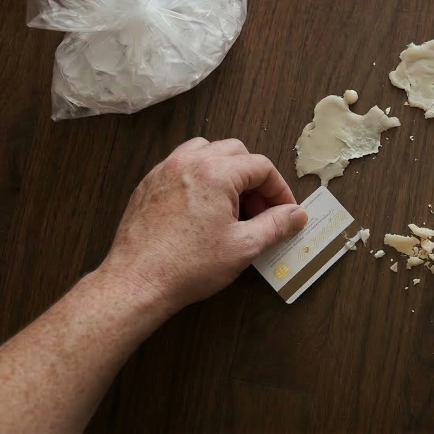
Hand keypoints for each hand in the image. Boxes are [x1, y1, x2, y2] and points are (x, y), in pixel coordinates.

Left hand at [101, 138, 307, 311]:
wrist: (137, 282)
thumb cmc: (186, 266)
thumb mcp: (243, 247)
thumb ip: (275, 225)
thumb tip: (296, 215)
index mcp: (215, 173)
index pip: (261, 167)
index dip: (279, 190)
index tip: (284, 212)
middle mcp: (189, 162)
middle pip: (236, 152)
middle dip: (254, 178)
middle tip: (259, 211)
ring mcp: (165, 170)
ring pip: (206, 151)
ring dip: (226, 171)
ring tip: (231, 205)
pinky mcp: (149, 184)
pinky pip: (182, 165)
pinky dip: (200, 177)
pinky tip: (203, 209)